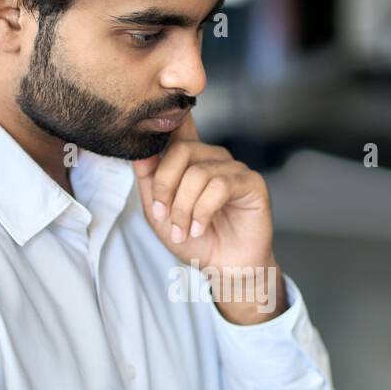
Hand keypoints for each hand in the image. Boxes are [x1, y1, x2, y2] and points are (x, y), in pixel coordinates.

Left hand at [131, 113, 284, 323]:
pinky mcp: (251, 182)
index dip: (165, 121)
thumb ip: (148, 180)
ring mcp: (234, 168)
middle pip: (181, 149)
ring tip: (183, 231)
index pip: (178, 126)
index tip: (148, 128)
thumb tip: (139, 150)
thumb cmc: (195, 240)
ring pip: (199, 173)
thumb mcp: (158, 212)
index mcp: (191, 159)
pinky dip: (203, 211)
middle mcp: (213, 158)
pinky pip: (220, 186)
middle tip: (162, 215)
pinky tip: (200, 228)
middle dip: (165, 186)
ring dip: (183, 208)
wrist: (223, 268)